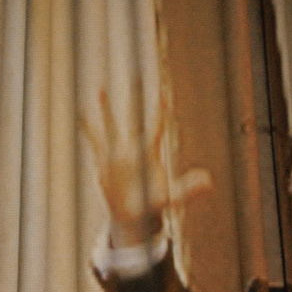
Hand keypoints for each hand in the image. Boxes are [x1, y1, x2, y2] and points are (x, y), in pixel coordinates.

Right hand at [78, 88, 212, 249]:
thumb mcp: (173, 198)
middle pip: (134, 116)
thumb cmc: (154, 206)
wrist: (133, 217)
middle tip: (136, 75)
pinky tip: (81, 114)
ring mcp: (118, 152)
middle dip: (135, 97)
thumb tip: (210, 182)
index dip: (160, 111)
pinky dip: (88, 128)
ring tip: (100, 88)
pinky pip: (94, 140)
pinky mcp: (105, 160)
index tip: (164, 93)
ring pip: (111, 125)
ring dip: (105, 108)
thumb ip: (189, 189)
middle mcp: (134, 148)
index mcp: (150, 153)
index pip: (157, 126)